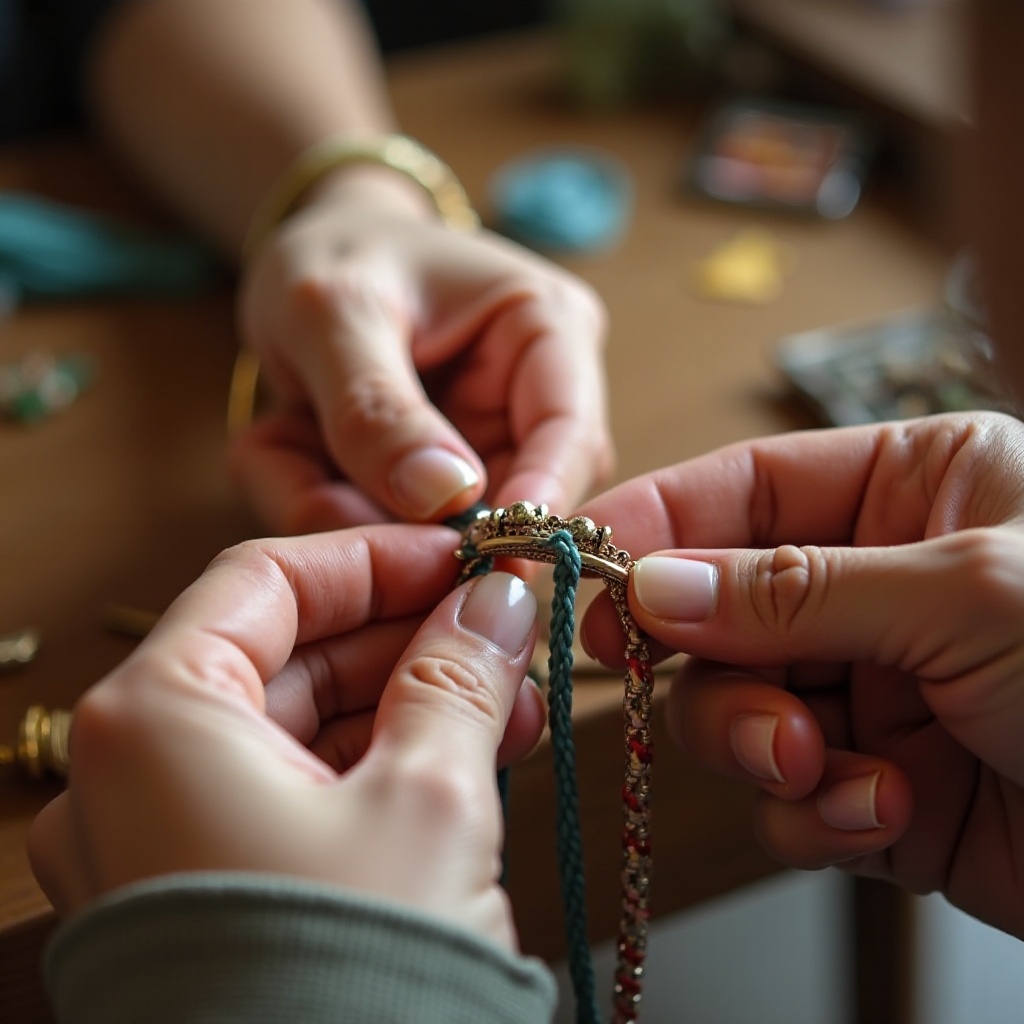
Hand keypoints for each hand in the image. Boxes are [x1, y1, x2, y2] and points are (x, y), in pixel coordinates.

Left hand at [29, 525, 544, 949]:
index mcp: (154, 722)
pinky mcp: (212, 892)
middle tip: (503, 624)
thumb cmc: (348, 988)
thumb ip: (460, 673)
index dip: (375, 559)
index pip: (266, 582)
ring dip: (412, 699)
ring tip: (516, 693)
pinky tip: (476, 751)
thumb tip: (498, 597)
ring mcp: (166, 842)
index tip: (460, 554)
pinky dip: (385, 764)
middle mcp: (136, 776)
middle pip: (287, 655)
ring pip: (303, 727)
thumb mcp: (430, 800)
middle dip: (410, 634)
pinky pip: (301, 794)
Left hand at [230, 183, 612, 532]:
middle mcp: (534, 395)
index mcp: (544, 326)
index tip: (486, 552)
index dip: (539, 498)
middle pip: (523, 498)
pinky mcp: (449, 477)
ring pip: (459, 527)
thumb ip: (376, 407)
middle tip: (352, 529)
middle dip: (435, 528)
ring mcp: (493, 441)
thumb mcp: (333, 312)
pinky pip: (405, 527)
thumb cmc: (334, 256)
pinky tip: (293, 467)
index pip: (571, 428)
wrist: (309, 260)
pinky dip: (341, 510)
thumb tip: (447, 498)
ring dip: (375, 524)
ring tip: (298, 478)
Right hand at [578, 412, 1023, 936]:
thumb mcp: (963, 595)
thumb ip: (790, 590)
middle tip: (750, 705)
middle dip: (719, 669)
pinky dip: (815, 815)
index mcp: (907, 491)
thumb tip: (652, 584)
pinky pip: (789, 796)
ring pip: (737, 708)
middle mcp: (879, 584)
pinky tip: (880, 815)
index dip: (655, 523)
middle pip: (720, 611)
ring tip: (825, 767)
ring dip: (763, 746)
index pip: (740, 490)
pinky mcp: (880, 783)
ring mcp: (874, 687)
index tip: (583, 563)